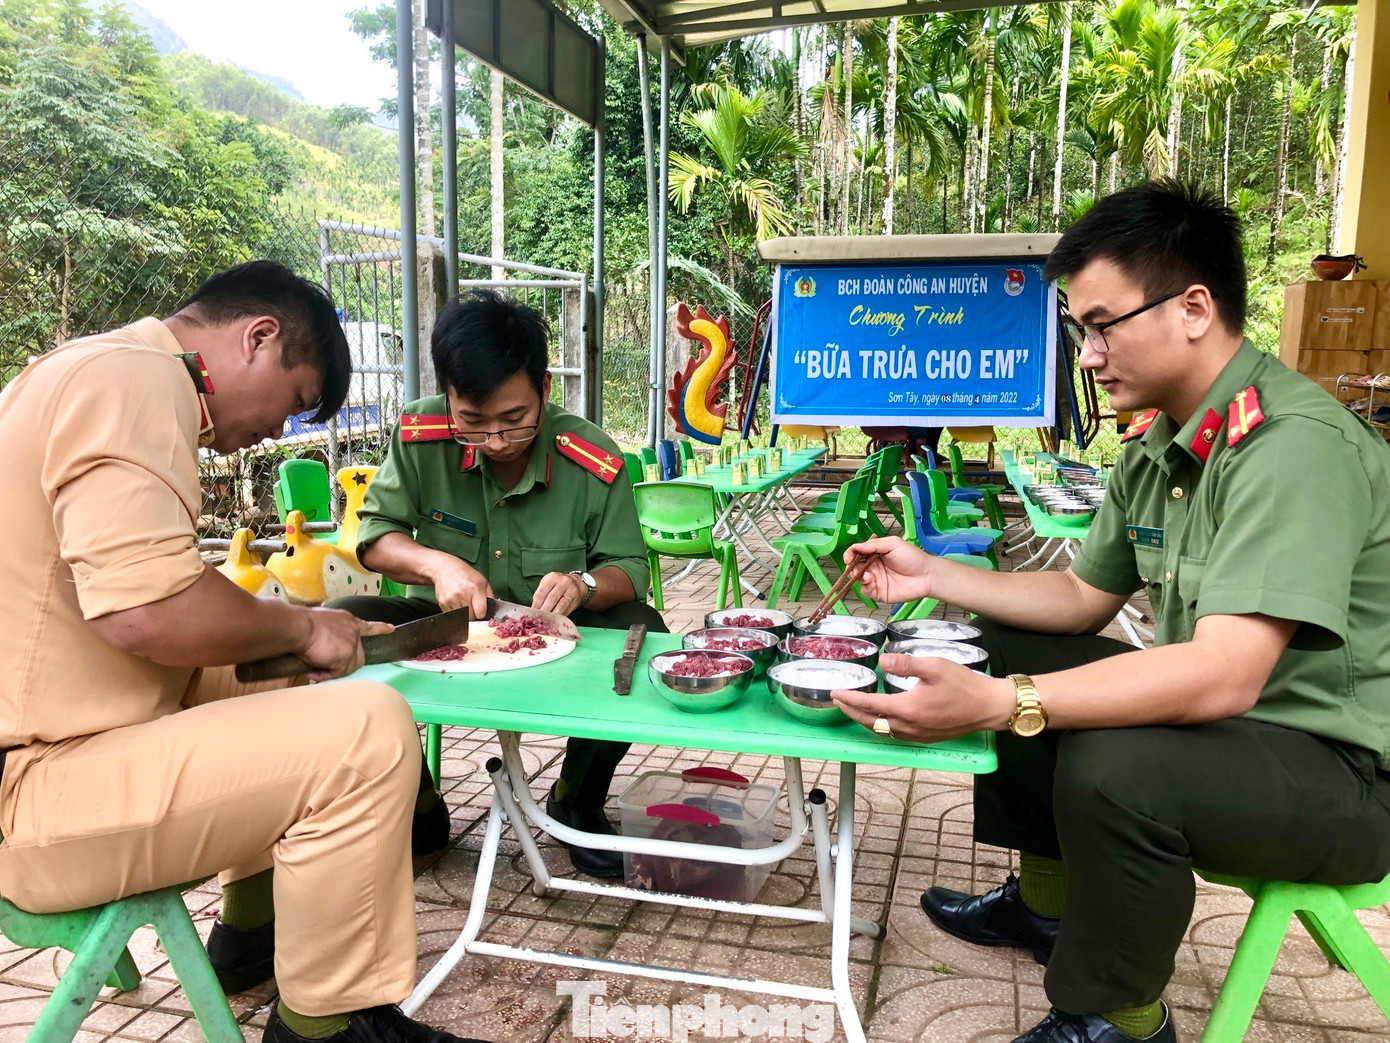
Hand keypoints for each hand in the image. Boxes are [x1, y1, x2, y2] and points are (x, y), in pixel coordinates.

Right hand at [296, 608, 394, 682]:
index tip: (391, 629)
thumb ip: (330, 634)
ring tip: (314, 666)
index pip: (367, 626)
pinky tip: (312, 670)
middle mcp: (353, 631)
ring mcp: (352, 643)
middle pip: (358, 656)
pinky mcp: (346, 655)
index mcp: (347, 620)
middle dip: (344, 664)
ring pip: (347, 667)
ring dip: (331, 671)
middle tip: (326, 666)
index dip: (380, 628)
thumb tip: (324, 648)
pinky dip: (323, 675)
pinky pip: (336, 673)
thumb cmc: (301, 624)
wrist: (297, 626)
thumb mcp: (322, 623)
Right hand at [429, 555, 493, 619]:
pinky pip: (452, 615)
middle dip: (473, 616)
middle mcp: (463, 593)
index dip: (482, 615)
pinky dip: (455, 613)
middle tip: (473, 609)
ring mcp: (451, 599)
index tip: (481, 612)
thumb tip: (493, 610)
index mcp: (475, 588)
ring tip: (464, 605)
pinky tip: (456, 603)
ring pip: (461, 618)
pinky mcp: (443, 602)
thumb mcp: (482, 580)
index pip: (480, 612)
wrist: (444, 568)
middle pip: (471, 617)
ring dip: (464, 615)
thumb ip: (489, 595)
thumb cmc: (465, 574)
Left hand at [532, 571, 586, 615]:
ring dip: (552, 614)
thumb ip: (541, 593)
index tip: (533, 612)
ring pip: (560, 605)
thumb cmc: (558, 584)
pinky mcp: (575, 600)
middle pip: (551, 599)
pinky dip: (559, 616)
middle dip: (544, 610)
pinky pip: (566, 610)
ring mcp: (571, 591)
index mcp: (552, 577)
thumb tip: (534, 608)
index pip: (542, 592)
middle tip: (538, 618)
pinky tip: (554, 619)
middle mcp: (563, 582)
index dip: (536, 604)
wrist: (577, 583)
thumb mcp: (548, 583)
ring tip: (546, 619)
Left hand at [832, 653, 1014, 742]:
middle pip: (870, 722)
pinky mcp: (925, 738)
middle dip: (850, 712)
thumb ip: (906, 663)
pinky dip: (881, 726)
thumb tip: (882, 660)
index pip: (869, 705)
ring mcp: (917, 735)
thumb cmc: (964, 685)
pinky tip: (881, 717)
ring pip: (881, 731)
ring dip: (864, 720)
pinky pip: (895, 734)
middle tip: (838, 701)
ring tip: (854, 708)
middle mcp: (908, 727)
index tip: (835, 692)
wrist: (989, 708)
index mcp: (908, 709)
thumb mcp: (934, 666)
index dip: (849, 699)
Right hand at [842, 537, 935, 604]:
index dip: (850, 555)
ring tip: (868, 575)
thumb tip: (856, 546)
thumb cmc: (913, 558)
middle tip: (854, 566)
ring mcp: (876, 580)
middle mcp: (874, 567)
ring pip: (858, 580)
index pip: (857, 553)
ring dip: (858, 577)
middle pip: (855, 567)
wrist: (927, 575)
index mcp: (876, 554)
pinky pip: (866, 591)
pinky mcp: (879, 593)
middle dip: (851, 567)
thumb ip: (873, 545)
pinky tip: (872, 581)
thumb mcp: (893, 544)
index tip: (848, 557)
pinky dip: (865, 587)